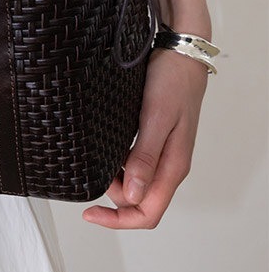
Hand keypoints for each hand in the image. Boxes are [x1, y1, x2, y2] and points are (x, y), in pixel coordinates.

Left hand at [84, 48, 209, 229]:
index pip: (148, 213)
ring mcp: (164, 154)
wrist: (182, 50)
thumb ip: (145, 157)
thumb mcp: (156, 117)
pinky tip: (110, 149)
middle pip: (141, 203)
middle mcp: (170, 166)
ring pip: (138, 185)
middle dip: (115, 197)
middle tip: (95, 170)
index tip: (90, 213)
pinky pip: (137, 166)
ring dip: (117, 181)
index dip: (118, 221)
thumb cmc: (173, 80)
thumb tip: (132, 196)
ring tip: (100, 157)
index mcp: (173, 167)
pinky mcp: (157, 141)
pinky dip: (120, 166)